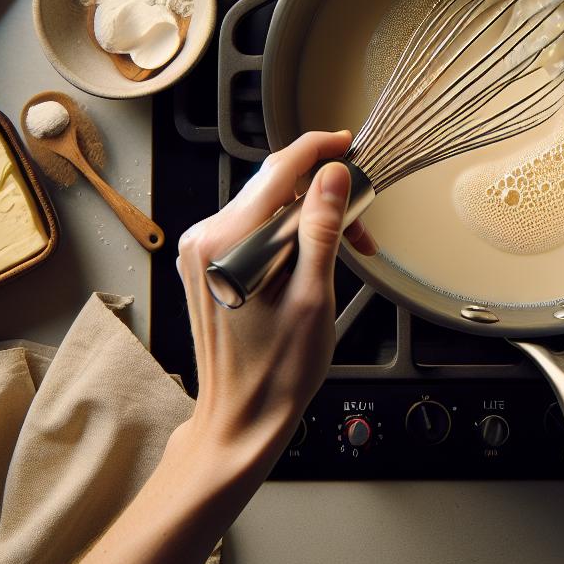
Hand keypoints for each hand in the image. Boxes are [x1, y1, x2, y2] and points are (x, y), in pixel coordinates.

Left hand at [173, 129, 375, 466]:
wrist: (240, 419)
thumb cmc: (274, 373)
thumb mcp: (312, 298)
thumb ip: (322, 230)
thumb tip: (333, 177)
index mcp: (226, 243)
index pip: (276, 171)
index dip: (317, 150)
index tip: (346, 144)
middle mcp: (205, 240)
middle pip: (272, 188)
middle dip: (322, 196)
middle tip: (362, 224)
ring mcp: (201, 252)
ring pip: (266, 208)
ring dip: (309, 219)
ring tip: (345, 252)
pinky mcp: (207, 264)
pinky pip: (253, 230)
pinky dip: (289, 236)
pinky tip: (314, 260)